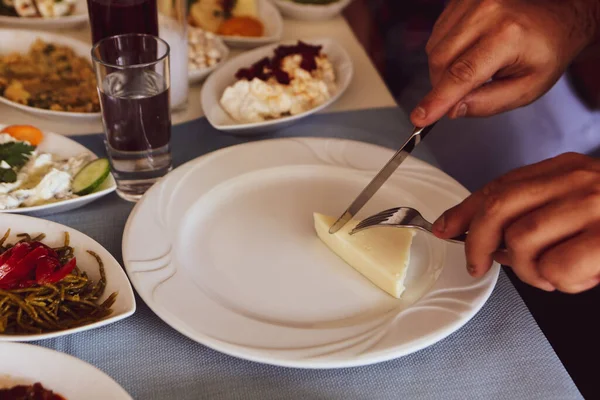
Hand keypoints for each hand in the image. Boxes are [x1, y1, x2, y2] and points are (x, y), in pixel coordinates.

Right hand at [411, 0, 599, 125]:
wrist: (557, 17)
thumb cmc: (545, 52)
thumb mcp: (527, 89)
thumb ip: (488, 103)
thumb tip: (453, 109)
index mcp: (507, 36)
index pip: (461, 75)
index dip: (437, 100)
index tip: (419, 118)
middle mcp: (487, 12)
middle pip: (441, 61)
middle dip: (443, 86)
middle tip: (462, 94)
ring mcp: (472, 2)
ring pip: (434, 48)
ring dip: (444, 69)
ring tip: (472, 69)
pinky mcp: (462, 0)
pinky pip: (438, 34)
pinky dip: (446, 51)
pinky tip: (467, 52)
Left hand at [433, 153, 599, 293]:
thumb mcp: (579, 203)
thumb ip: (536, 214)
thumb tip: (493, 245)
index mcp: (565, 170)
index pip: (499, 186)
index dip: (464, 211)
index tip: (444, 228)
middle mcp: (575, 182)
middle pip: (498, 207)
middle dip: (477, 242)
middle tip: (478, 265)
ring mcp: (592, 208)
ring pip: (521, 240)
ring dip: (525, 269)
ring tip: (548, 276)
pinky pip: (556, 268)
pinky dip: (558, 282)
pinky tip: (576, 278)